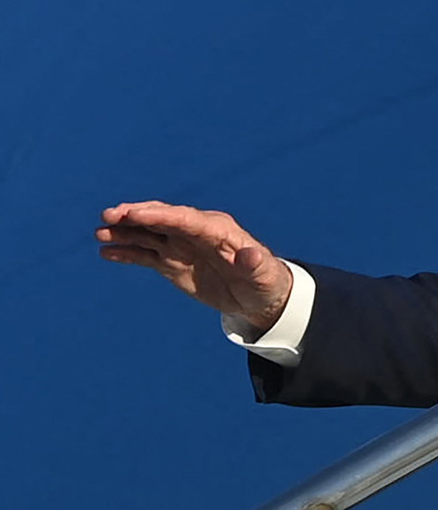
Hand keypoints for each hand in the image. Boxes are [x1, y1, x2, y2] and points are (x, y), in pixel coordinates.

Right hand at [97, 201, 293, 332]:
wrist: (258, 296)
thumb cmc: (265, 281)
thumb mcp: (263, 274)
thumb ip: (254, 264)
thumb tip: (250, 255)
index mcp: (218, 230)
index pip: (184, 218)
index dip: (159, 215)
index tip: (134, 214)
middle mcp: (196, 233)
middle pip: (163, 219)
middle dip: (137, 215)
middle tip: (109, 215)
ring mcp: (183, 247)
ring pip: (149, 234)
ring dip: (126, 232)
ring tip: (100, 233)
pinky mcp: (173, 263)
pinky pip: (146, 255)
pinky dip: (127, 253)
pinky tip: (105, 253)